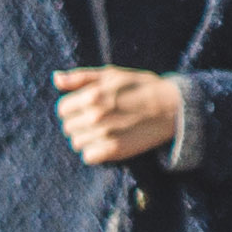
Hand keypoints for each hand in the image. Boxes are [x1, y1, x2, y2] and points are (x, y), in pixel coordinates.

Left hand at [56, 67, 182, 165]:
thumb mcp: (112, 74)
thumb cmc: (142, 87)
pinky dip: (95, 152)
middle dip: (79, 123)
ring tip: (104, 131)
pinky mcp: (115, 150)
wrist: (175, 107)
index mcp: (92, 96)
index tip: (87, 108)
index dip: (73, 109)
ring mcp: (104, 134)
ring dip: (86, 138)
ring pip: (77, 142)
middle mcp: (95, 116)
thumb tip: (56, 79)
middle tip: (98, 120)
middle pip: (68, 127)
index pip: (63, 109)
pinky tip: (107, 143)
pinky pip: (89, 156)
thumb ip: (81, 77)